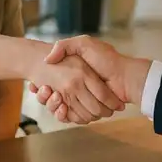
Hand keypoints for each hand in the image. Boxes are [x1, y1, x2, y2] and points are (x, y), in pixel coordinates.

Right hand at [28, 36, 147, 122]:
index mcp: (73, 74)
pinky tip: (61, 107)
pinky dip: (63, 114)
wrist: (126, 76)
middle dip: (44, 96)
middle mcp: (75, 88)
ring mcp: (80, 100)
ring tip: (52, 95)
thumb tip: (47, 59)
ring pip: (58, 108)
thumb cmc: (107, 58)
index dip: (42, 86)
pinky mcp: (86, 111)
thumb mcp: (84, 44)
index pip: (50, 83)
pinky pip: (70, 117)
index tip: (35, 84)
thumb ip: (65, 46)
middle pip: (51, 97)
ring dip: (51, 105)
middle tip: (42, 89)